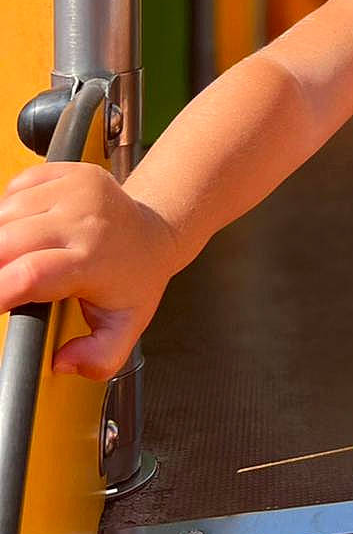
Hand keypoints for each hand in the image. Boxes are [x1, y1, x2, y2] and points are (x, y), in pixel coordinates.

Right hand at [0, 161, 178, 378]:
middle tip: (2, 284)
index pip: (33, 273)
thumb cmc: (135, 279)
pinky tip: (24, 229)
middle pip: (9, 241)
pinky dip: (7, 211)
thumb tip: (64, 361)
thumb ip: (98, 358)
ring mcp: (76, 189)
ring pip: (6, 212)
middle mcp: (85, 219)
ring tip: (12, 260)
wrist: (156, 232)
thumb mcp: (126, 328)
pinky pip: (16, 187)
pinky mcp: (68, 171)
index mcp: (94, 260)